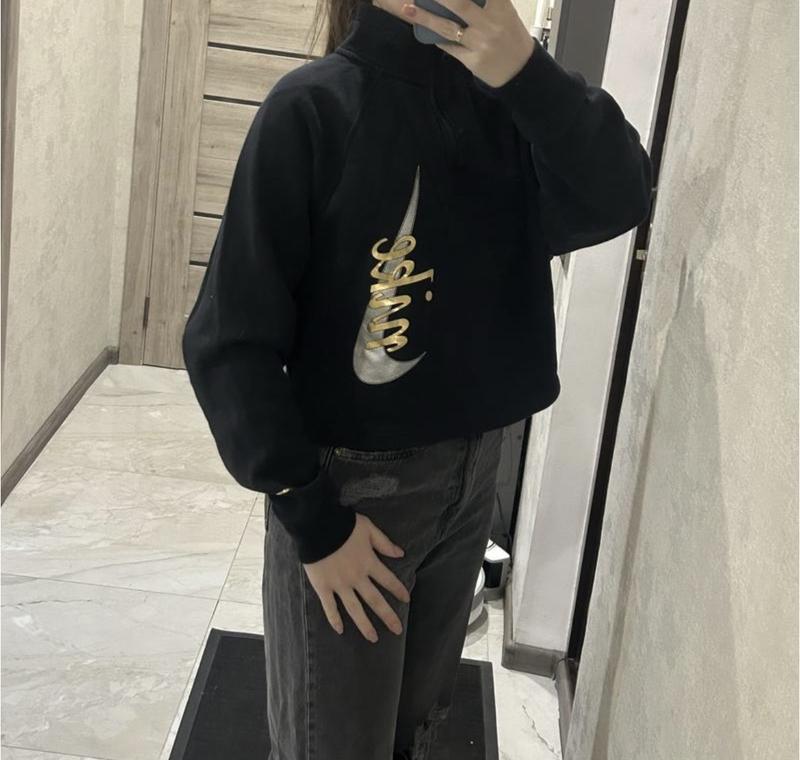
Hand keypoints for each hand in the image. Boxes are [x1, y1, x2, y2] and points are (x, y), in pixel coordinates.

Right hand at [302, 513, 411, 642]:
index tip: (407, 600)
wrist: (318, 525)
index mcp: (369, 562)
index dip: (398, 590)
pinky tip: (340, 630)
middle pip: (375, 600)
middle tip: (397, 630)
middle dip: (387, 616)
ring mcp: (340, 585)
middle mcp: (357, 577)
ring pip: (355, 609)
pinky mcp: (323, 587)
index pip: (388, 580)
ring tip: (373, 638)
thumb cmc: (344, 525)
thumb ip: (384, 543)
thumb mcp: (368, 529)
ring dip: (365, 625)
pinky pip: (330, 607)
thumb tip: (401, 553)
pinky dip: (334, 619)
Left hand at [399, 0, 534, 87]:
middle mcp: (490, 24)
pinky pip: (449, 47)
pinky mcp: (472, 60)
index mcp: (501, 7)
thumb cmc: (511, 36)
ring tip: (408, 7)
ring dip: (425, 17)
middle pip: (459, 4)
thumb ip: (488, 2)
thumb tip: (454, 1)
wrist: (521, 71)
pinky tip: (423, 29)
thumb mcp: (506, 13)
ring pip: (447, 28)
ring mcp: (480, 43)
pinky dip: (437, 38)